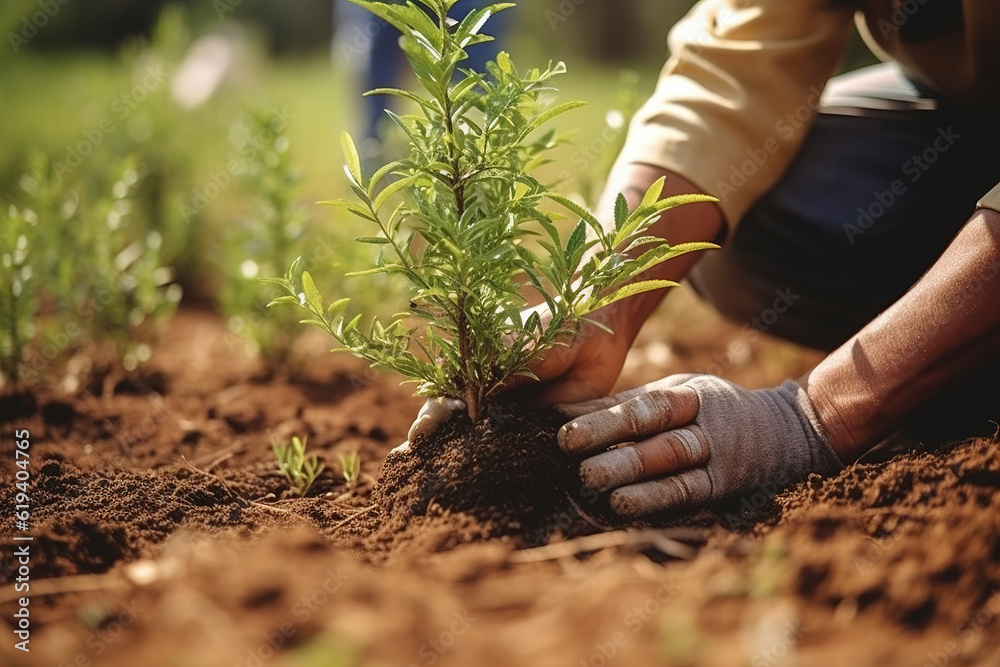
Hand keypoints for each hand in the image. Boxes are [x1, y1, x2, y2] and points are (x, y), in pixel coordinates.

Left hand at [557, 375, 843, 515]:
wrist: (790, 431)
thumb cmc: (713, 411)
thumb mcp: (679, 394)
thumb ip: (628, 403)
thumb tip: (563, 410)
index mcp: (689, 394)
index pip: (643, 404)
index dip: (605, 416)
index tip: (564, 429)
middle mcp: (703, 422)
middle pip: (654, 430)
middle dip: (610, 440)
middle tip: (568, 451)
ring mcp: (718, 455)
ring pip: (670, 462)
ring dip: (629, 472)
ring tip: (591, 482)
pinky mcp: (724, 486)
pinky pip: (688, 492)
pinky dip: (655, 499)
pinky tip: (624, 505)